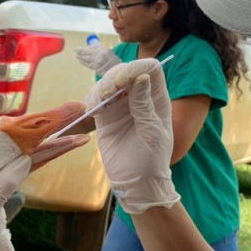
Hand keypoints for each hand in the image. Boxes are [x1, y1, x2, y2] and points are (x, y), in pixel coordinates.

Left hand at [75, 44, 120, 74]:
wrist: (118, 72)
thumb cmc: (114, 62)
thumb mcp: (109, 53)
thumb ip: (101, 50)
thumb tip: (92, 48)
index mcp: (103, 49)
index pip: (92, 48)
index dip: (86, 48)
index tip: (82, 48)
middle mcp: (99, 54)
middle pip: (87, 52)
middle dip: (80, 51)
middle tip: (75, 50)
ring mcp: (96, 61)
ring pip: (86, 58)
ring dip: (80, 56)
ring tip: (76, 55)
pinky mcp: (95, 67)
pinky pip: (87, 63)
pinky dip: (83, 62)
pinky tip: (79, 60)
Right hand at [85, 59, 179, 213]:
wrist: (137, 183)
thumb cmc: (152, 159)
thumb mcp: (152, 132)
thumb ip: (145, 105)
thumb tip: (140, 77)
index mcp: (157, 99)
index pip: (151, 71)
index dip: (139, 67)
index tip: (126, 79)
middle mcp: (139, 98)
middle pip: (127, 72)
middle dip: (117, 75)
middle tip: (111, 90)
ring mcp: (121, 107)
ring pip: (109, 83)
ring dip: (103, 86)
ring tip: (101, 102)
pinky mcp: (105, 117)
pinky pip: (97, 99)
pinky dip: (93, 98)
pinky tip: (95, 108)